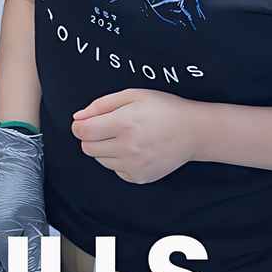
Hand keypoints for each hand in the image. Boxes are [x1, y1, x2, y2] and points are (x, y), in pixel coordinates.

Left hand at [72, 88, 202, 183]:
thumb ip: (101, 105)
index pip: (83, 132)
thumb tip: (78, 117)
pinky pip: (115, 170)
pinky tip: (134, 149)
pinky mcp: (139, 177)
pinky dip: (118, 160)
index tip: (84, 122)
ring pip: (100, 160)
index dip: (79, 125)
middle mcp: (128, 148)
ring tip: (125, 137)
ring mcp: (134, 166)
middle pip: (88, 148)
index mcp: (124, 123)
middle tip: (107, 127)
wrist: (193, 131)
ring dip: (105, 149)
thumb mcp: (132, 95)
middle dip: (91, 137)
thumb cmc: (163, 109)